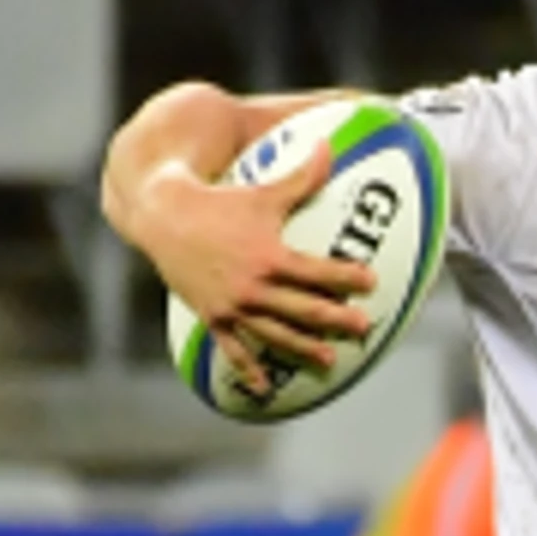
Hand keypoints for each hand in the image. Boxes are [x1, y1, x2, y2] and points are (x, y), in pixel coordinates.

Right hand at [133, 146, 377, 387]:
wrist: (165, 217)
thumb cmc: (218, 201)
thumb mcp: (263, 190)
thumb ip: (302, 176)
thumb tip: (331, 147)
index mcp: (269, 256)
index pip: (317, 271)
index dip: (346, 276)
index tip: (371, 282)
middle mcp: (253, 286)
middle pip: (303, 309)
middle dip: (336, 319)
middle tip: (363, 327)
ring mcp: (232, 306)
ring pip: (275, 334)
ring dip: (303, 348)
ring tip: (329, 360)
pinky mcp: (213, 317)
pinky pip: (233, 350)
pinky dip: (248, 369)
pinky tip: (263, 388)